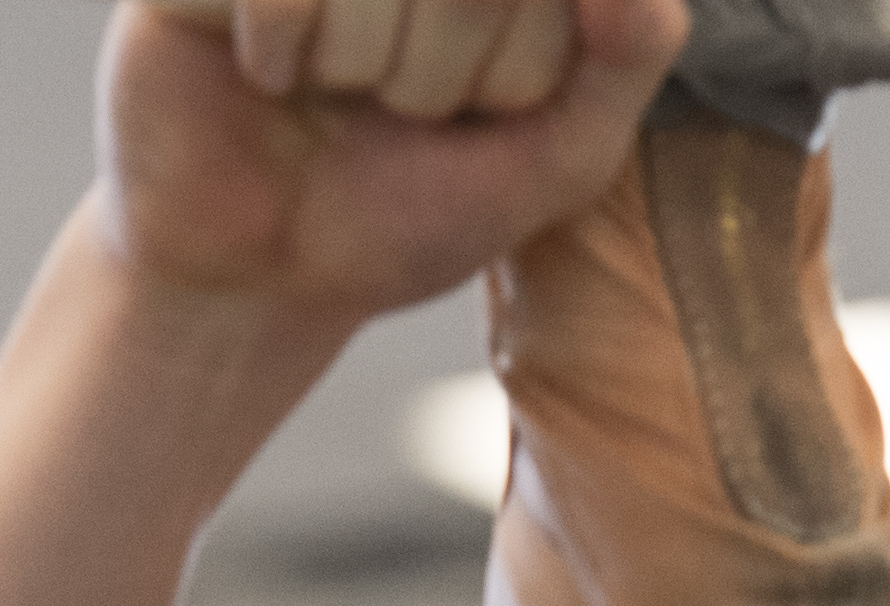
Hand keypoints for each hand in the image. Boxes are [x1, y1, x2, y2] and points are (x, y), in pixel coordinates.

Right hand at [100, 0, 685, 325]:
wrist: (260, 275)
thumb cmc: (408, 206)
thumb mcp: (554, 156)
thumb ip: (629, 59)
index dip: (516, 67)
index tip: (475, 110)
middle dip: (438, 72)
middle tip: (392, 110)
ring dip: (360, 63)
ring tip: (330, 91)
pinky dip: (281, 47)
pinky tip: (266, 72)